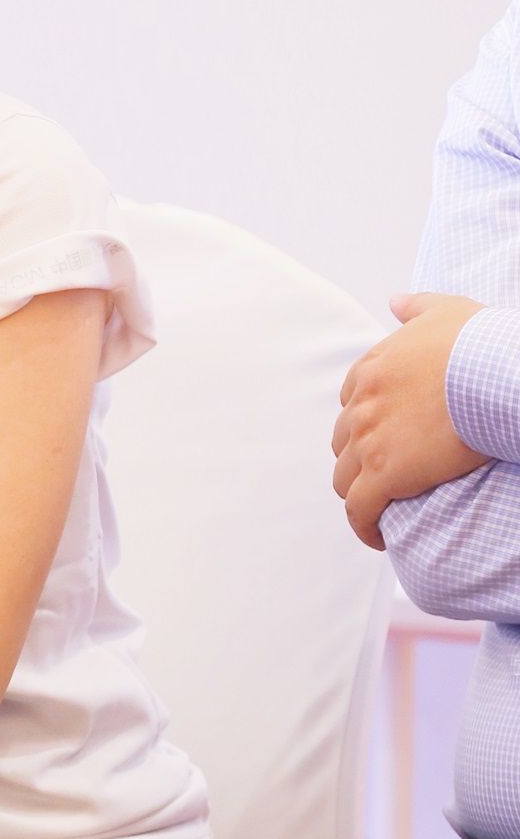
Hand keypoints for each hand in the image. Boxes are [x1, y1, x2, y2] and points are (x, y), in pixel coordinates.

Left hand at [332, 292, 488, 547]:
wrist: (493, 374)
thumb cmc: (478, 343)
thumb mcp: (444, 311)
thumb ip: (415, 307)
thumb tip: (394, 300)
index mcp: (371, 369)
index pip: (352, 401)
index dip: (367, 421)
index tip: (385, 435)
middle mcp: (361, 405)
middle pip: (345, 441)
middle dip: (360, 457)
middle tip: (387, 473)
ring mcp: (368, 440)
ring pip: (345, 478)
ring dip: (359, 492)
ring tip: (382, 506)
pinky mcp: (384, 474)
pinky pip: (359, 510)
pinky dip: (364, 526)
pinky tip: (378, 538)